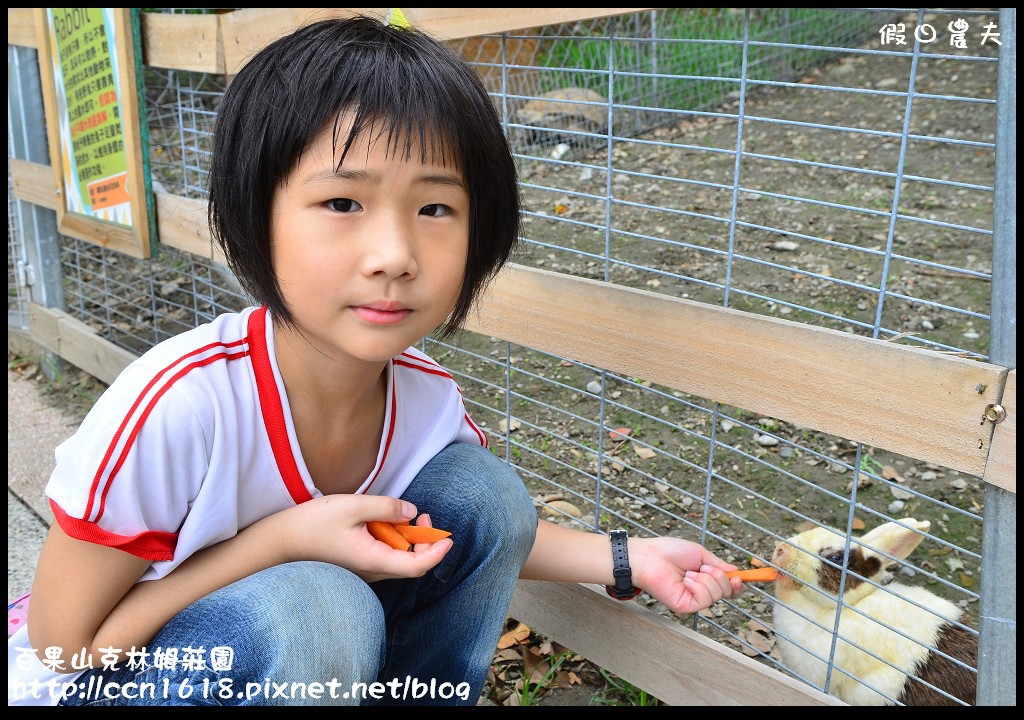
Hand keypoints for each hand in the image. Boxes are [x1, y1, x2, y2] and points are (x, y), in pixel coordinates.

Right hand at [280, 494, 452, 582]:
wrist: (280, 541)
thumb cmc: (313, 524)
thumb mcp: (352, 507)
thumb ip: (385, 507)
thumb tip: (411, 512)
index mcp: (373, 560)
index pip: (417, 566)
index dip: (437, 553)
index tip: (448, 537)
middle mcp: (371, 571)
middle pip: (411, 564)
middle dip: (425, 541)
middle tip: (424, 516)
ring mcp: (363, 571)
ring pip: (398, 560)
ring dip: (408, 540)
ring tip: (405, 515)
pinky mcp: (356, 565)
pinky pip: (384, 557)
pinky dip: (393, 541)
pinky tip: (385, 523)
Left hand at [628, 536, 741, 614]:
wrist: (650, 557)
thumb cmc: (670, 552)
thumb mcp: (701, 554)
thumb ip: (718, 565)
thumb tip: (735, 572)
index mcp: (705, 578)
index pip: (727, 587)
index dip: (736, 584)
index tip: (740, 577)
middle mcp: (701, 591)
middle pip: (726, 591)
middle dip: (718, 576)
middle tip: (702, 567)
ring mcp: (694, 600)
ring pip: (717, 594)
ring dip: (706, 578)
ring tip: (688, 573)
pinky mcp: (686, 607)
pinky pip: (705, 598)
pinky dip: (698, 586)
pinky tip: (685, 580)